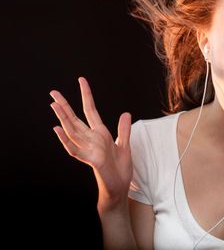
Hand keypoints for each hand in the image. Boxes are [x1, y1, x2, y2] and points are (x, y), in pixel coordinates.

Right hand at [50, 77, 132, 207]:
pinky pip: (75, 149)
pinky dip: (66, 140)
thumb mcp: (124, 145)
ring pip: (72, 131)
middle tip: (53, 92)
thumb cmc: (119, 168)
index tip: (81, 80)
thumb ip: (123, 129)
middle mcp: (92, 139)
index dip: (86, 95)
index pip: (90, 110)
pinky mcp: (91, 159)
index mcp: (100, 133)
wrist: (119, 187)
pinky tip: (58, 130)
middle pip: (75, 119)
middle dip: (65, 106)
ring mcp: (89, 148)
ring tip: (54, 104)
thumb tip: (125, 113)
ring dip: (63, 118)